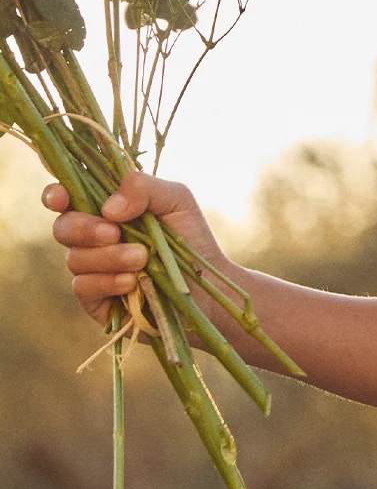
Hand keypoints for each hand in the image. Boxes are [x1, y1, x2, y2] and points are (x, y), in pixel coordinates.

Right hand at [43, 169, 224, 329]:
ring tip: (142, 258)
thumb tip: (108, 207)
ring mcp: (92, 270)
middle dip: (84, 228)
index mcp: (105, 210)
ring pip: (74, 259)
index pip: (66, 198)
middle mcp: (92, 240)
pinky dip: (107, 281)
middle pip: (62, 228)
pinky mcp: (96, 301)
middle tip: (115, 232)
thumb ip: (143, 187)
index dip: (56, 195)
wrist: (209, 288)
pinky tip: (133, 282)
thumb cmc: (191, 239)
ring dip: (108, 257)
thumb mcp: (176, 200)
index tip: (62, 198)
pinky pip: (83, 287)